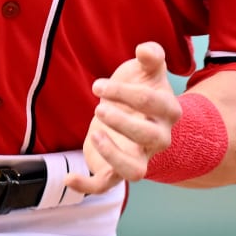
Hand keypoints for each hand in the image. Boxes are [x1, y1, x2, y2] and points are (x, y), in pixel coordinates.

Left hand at [63, 41, 179, 195]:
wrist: (131, 114)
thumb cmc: (138, 89)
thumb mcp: (145, 69)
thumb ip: (151, 56)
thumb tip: (145, 50)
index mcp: (167, 110)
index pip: (153, 102)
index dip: (124, 92)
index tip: (97, 84)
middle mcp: (158, 138)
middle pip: (150, 137)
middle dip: (124, 123)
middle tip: (99, 107)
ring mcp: (139, 157)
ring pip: (136, 171)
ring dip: (115, 156)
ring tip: (95, 135)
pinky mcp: (116, 170)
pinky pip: (106, 185)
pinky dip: (87, 186)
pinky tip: (68, 178)